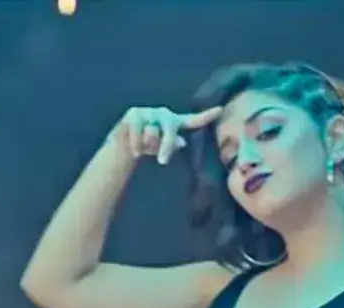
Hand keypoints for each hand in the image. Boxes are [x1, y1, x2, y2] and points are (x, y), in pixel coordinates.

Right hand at [108, 106, 222, 164]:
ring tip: (140, 148)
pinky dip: (136, 145)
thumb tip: (181, 142)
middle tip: (162, 161)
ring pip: (152, 133)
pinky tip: (134, 150)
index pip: (192, 120)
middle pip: (170, 129)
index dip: (206, 116)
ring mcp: (149, 112)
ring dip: (146, 145)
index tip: (221, 110)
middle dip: (166, 145)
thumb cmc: (145, 148)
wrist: (122, 147)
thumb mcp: (160, 149)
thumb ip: (172, 146)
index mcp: (173, 123)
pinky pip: (138, 133)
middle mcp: (163, 114)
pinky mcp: (134, 114)